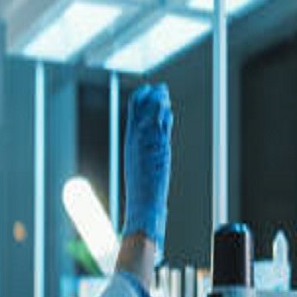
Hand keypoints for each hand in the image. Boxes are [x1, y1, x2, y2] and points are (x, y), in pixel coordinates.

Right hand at [123, 83, 172, 252]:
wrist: (143, 207)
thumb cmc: (142, 193)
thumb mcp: (140, 167)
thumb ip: (145, 151)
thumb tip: (152, 144)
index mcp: (130, 144)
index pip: (132, 116)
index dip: (141, 102)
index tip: (149, 92)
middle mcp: (137, 143)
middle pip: (141, 113)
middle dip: (151, 98)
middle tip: (160, 89)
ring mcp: (146, 147)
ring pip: (151, 117)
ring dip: (158, 103)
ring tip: (163, 93)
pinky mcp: (156, 152)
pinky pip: (158, 129)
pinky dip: (162, 117)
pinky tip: (167, 109)